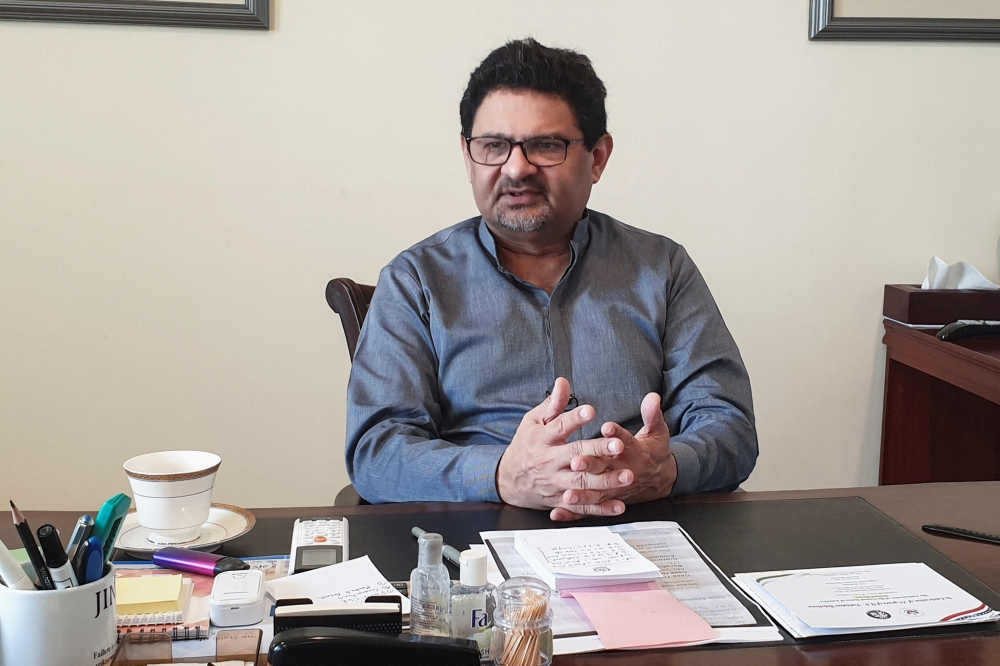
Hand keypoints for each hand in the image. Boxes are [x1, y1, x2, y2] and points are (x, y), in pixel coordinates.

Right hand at [496, 378, 633, 519]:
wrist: (508, 480)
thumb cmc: (525, 446)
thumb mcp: (533, 421)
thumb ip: (552, 404)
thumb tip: (563, 382)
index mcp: (542, 440)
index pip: (560, 427)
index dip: (575, 418)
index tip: (591, 410)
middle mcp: (549, 462)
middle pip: (575, 456)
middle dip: (598, 451)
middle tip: (619, 445)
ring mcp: (556, 483)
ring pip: (582, 483)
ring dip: (606, 481)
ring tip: (627, 475)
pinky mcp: (561, 500)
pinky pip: (583, 506)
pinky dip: (601, 508)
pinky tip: (618, 505)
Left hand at [549, 392, 676, 520]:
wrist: (660, 478)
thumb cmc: (654, 452)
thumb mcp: (658, 431)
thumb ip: (652, 415)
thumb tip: (652, 397)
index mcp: (637, 454)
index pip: (628, 443)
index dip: (618, 435)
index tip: (607, 426)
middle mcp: (624, 472)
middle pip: (607, 469)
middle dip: (592, 464)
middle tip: (576, 460)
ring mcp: (615, 489)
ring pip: (596, 492)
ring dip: (581, 493)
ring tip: (566, 494)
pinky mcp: (607, 499)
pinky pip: (589, 507)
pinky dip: (574, 512)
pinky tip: (558, 511)